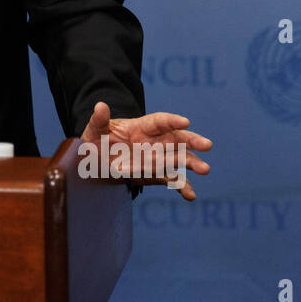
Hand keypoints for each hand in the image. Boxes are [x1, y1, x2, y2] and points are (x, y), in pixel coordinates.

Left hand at [79, 102, 211, 201]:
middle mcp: (154, 141)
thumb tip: (100, 105)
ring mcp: (158, 158)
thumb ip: (98, 120)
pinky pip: (173, 180)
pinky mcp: (157, 174)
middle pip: (177, 138)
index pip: (160, 122)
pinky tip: (190, 196)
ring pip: (180, 159)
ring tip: (205, 169)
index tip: (185, 122)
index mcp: (140, 127)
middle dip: (192, 141)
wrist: (96, 164)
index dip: (172, 121)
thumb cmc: (96, 142)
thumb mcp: (93, 131)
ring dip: (192, 163)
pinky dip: (182, 187)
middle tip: (207, 145)